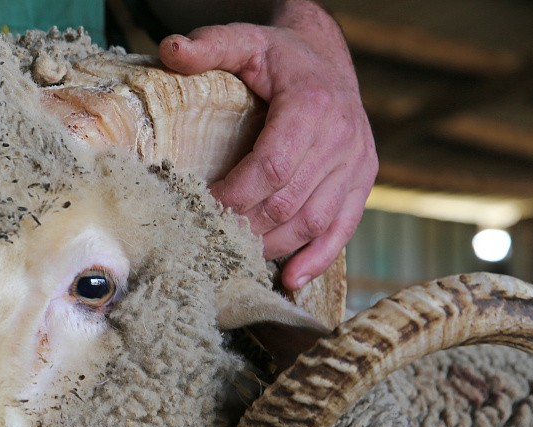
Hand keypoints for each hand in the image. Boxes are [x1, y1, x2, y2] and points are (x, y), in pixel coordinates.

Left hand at [158, 0, 376, 290]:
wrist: (325, 58)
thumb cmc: (278, 55)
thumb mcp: (246, 41)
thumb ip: (211, 45)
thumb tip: (170, 50)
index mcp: (312, 105)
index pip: (271, 166)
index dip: (235, 194)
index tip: (202, 207)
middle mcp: (342, 137)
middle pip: (289, 201)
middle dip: (247, 226)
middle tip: (210, 239)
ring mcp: (356, 163)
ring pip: (313, 221)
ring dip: (274, 247)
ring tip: (237, 259)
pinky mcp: (363, 182)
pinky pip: (343, 228)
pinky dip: (317, 258)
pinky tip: (291, 280)